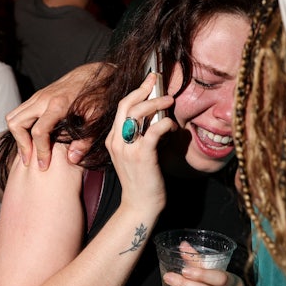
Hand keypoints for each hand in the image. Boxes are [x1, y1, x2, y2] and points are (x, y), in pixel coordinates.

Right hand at [5, 62, 104, 169]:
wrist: (93, 73)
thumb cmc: (97, 94)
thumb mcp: (97, 117)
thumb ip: (86, 139)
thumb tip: (72, 158)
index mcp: (58, 105)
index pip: (38, 132)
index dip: (40, 151)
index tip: (44, 165)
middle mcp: (43, 99)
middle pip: (16, 123)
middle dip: (21, 144)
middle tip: (30, 160)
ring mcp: (38, 96)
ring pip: (13, 116)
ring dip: (18, 135)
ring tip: (29, 151)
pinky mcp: (37, 96)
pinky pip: (19, 112)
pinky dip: (20, 127)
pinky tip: (32, 139)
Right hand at [105, 73, 174, 214]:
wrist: (140, 205)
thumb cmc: (141, 179)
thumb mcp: (133, 154)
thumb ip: (139, 135)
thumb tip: (157, 115)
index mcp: (113, 139)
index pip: (122, 107)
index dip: (136, 91)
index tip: (149, 80)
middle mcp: (117, 141)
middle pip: (127, 105)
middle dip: (144, 90)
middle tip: (159, 83)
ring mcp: (128, 149)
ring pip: (138, 114)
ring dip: (156, 103)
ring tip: (170, 102)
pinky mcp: (142, 156)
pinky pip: (153, 131)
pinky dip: (165, 123)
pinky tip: (172, 126)